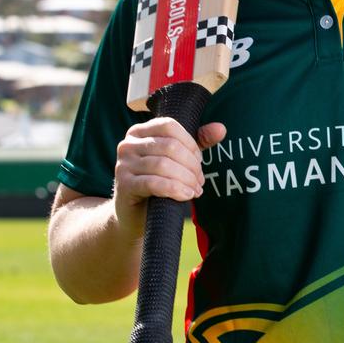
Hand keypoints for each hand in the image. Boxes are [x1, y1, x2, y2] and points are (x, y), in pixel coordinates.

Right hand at [113, 118, 225, 237]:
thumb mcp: (178, 159)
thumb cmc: (158, 183)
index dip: (190, 144)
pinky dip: (174, 189)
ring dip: (186, 179)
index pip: (170, 127)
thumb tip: (221, 129)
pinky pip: (154, 183)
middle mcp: (127, 144)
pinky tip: (186, 195)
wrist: (135, 215)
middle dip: (191, 165)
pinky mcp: (124, 186)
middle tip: (200, 181)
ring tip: (195, 190)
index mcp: (140, 132)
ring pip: (163, 165)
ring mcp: (123, 165)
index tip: (199, 161)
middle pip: (169, 146)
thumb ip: (198, 141)